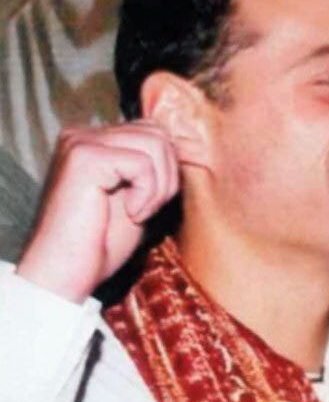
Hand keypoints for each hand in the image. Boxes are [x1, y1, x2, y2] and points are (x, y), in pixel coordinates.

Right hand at [18, 123, 180, 303]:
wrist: (67, 270)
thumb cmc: (102, 242)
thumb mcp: (138, 198)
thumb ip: (153, 169)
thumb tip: (187, 148)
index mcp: (94, 141)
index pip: (153, 131)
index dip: (168, 169)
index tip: (152, 203)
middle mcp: (83, 134)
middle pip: (158, 133)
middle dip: (168, 176)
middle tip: (147, 210)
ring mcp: (80, 142)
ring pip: (155, 144)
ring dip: (159, 187)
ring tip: (138, 213)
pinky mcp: (84, 156)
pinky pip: (143, 163)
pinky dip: (148, 194)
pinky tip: (130, 215)